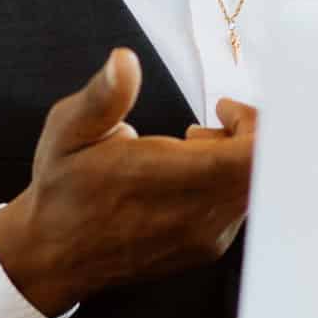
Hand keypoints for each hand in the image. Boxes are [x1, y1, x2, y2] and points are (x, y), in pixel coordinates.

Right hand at [0, 50, 257, 316]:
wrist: (52, 257)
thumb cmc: (62, 189)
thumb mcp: (68, 131)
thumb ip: (103, 96)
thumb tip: (125, 61)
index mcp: (165, 180)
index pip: (251, 157)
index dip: (255, 125)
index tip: (224, 107)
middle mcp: (195, 215)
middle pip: (264, 170)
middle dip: (250, 135)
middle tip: (213, 121)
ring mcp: (205, 237)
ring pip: (255, 190)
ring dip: (239, 159)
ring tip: (194, 146)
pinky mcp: (206, 248)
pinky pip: (240, 207)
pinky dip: (231, 182)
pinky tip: (193, 174)